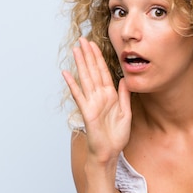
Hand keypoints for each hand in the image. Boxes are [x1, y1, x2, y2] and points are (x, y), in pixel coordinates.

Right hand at [62, 37, 131, 162]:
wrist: (109, 153)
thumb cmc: (116, 136)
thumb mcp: (126, 113)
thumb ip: (125, 96)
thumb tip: (124, 79)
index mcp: (110, 96)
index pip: (103, 72)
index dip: (99, 58)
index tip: (95, 45)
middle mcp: (99, 96)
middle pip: (93, 71)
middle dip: (88, 55)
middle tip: (83, 39)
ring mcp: (92, 103)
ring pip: (85, 79)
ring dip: (80, 64)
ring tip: (75, 50)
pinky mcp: (87, 112)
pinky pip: (79, 95)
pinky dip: (72, 84)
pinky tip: (66, 73)